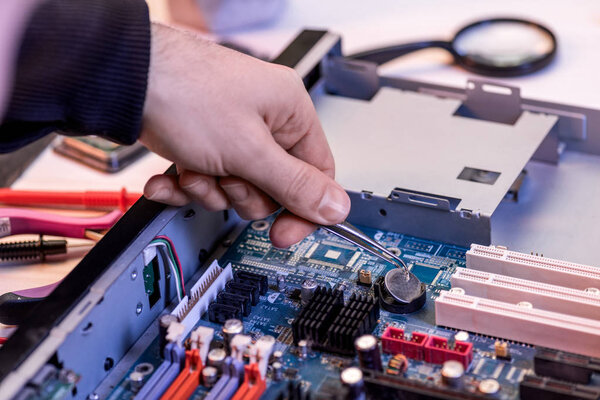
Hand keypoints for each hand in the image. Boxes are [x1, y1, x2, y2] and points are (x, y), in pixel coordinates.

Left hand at [140, 23, 350, 247]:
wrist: (123, 80)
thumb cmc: (184, 92)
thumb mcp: (248, 150)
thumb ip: (294, 185)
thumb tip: (336, 207)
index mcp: (290, 112)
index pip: (317, 173)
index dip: (301, 209)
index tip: (283, 234)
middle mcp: (266, 120)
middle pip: (273, 187)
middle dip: (241, 192)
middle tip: (227, 177)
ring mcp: (233, 131)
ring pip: (237, 188)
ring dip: (210, 188)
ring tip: (193, 169)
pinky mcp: (205, 142)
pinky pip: (209, 180)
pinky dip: (187, 184)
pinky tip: (171, 176)